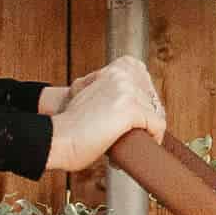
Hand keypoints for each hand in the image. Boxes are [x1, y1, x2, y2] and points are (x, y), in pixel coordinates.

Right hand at [41, 56, 167, 174]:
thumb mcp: (89, 91)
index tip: (136, 115)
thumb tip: (132, 98)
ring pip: (156, 112)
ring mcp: (125, 91)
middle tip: (131, 133)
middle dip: (146, 117)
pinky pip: (157, 124)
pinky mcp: (129, 109)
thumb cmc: (71, 125)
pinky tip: (141, 145)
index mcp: (114, 69)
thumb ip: (109, 88)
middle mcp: (121, 75)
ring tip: (127, 142)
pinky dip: (153, 138)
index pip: (144, 77)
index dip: (143, 99)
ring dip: (145, 131)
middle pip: (153, 97)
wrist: (58, 139)